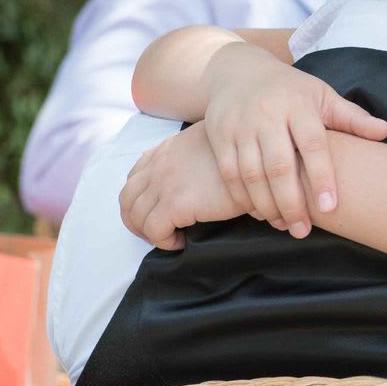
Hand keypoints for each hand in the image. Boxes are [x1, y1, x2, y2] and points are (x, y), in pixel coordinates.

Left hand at [120, 123, 253, 249]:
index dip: (139, 198)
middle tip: (155, 233)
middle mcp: (158, 165)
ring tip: (168, 239)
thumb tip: (206, 174)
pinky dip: (163, 241)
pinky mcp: (175, 204)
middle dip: (135, 220)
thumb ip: (200, 155)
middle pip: (127, 199)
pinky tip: (182, 242)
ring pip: (135, 216)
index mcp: (167, 150)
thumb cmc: (246, 152)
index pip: (135, 176)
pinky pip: (154, 230)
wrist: (259, 157)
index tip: (155, 211)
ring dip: (147, 232)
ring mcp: (164, 184)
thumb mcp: (217, 143)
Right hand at [202, 42, 386, 235]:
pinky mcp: (218, 136)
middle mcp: (267, 115)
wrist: (238, 70)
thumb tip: (385, 131)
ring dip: (267, 205)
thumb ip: (352, 117)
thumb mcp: (322, 95)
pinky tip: (260, 213)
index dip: (322, 177)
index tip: (331, 207)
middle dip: (292, 202)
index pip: (313, 145)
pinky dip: (243, 197)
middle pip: (279, 166)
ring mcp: (239, 126)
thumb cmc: (291, 90)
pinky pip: (229, 173)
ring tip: (285, 225)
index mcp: (298, 105)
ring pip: (251, 174)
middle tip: (303, 231)